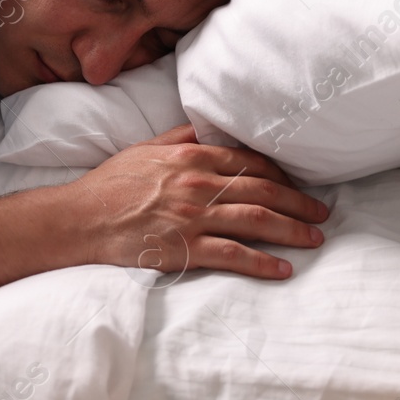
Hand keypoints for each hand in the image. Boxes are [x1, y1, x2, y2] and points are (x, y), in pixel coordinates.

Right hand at [61, 123, 328, 279]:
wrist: (78, 219)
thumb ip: (180, 139)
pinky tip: (283, 269)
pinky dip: (263, 262)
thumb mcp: (144, 149)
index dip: (279, 173)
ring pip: (256, 220)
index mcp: (190, 157)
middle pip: (262, 190)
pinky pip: (234, 255)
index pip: (248, 161)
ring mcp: (193, 217)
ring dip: (291, 229)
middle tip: (321, 212)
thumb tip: (210, 130)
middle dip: (298, 201)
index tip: (295, 183)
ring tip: (314, 237)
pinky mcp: (185, 248)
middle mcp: (198, 184)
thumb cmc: (108, 185)